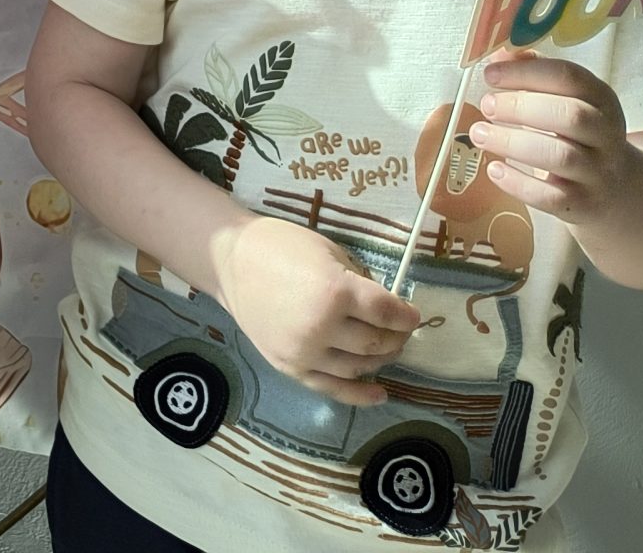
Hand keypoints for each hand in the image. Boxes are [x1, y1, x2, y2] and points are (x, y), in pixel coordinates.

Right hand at [214, 216, 421, 405]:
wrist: (230, 260)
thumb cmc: (281, 247)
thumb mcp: (329, 253)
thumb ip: (358, 283)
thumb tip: (384, 309)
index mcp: (335, 291)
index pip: (388, 313)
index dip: (406, 315)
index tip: (412, 315)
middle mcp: (322, 326)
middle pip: (377, 343)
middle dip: (396, 337)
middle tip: (399, 330)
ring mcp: (305, 351)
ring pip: (360, 367)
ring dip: (380, 360)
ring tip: (385, 349)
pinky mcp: (290, 367)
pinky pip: (332, 388)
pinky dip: (360, 395)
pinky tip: (380, 393)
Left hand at [470, 50, 637, 224]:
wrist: (616, 190)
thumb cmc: (579, 135)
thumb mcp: (568, 100)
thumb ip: (535, 73)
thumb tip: (498, 52)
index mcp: (602, 100)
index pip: (569, 78)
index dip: (526, 72)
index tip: (490, 74)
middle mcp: (607, 135)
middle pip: (570, 117)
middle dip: (521, 108)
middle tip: (486, 105)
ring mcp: (598, 172)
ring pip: (560, 156)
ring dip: (512, 143)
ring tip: (479, 134)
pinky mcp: (584, 205)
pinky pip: (551, 197)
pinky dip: (518, 183)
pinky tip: (494, 170)